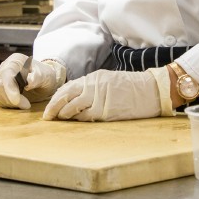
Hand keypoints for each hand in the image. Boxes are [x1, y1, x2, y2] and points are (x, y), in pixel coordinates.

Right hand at [0, 54, 67, 109]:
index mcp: (15, 60)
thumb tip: (29, 81)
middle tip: (27, 105)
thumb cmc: (44, 76)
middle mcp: (3, 68)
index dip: (10, 88)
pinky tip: (18, 102)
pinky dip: (7, 104)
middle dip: (13, 99)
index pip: (7, 73)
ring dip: (11, 103)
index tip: (16, 100)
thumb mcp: (46, 75)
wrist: (42, 81)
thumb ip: (38, 77)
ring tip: (25, 102)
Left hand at [42, 68, 171, 121]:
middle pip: (66, 96)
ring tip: (61, 118)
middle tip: (47, 116)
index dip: (55, 98)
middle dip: (53, 107)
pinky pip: (86, 116)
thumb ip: (92, 88)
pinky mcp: (106, 111)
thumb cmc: (131, 88)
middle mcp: (94, 86)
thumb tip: (74, 98)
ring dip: (64, 114)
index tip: (49, 108)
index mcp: (94, 78)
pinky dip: (78, 119)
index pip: (68, 87)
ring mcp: (99, 98)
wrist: (151, 91)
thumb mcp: (109, 81)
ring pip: (73, 107)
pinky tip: (76, 120)